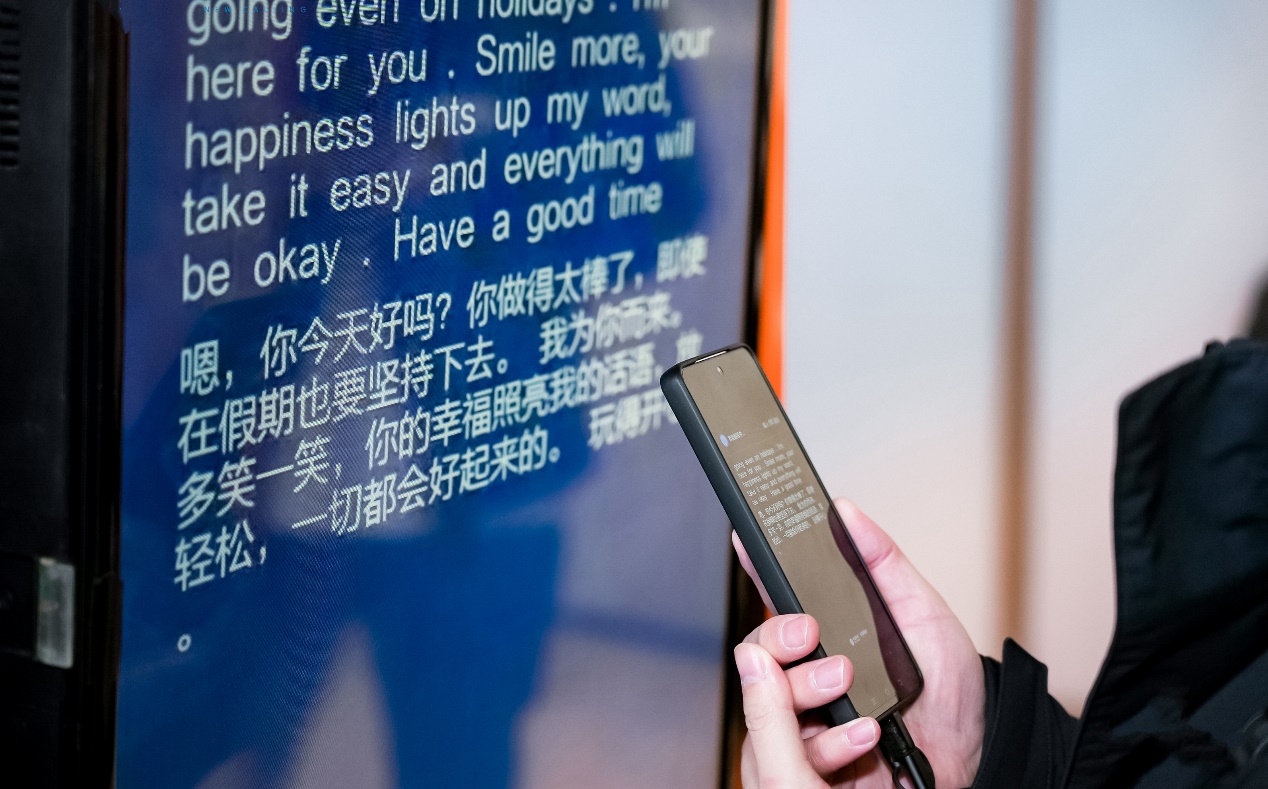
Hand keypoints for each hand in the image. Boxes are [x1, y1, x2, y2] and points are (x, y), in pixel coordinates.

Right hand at [733, 499, 984, 787]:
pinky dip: (828, 739)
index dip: (758, 569)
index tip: (749, 544)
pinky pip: (793, 747)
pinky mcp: (817, 757)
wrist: (972, 752)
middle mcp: (811, 671)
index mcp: (830, 630)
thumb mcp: (920, 611)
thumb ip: (882, 560)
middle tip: (808, 631)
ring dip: (804, 685)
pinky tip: (862, 731)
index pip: (779, 597)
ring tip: (845, 681)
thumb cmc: (948, 687)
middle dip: (775, 635)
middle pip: (758, 647)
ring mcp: (811, 715)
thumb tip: (845, 511)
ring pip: (767, 696)